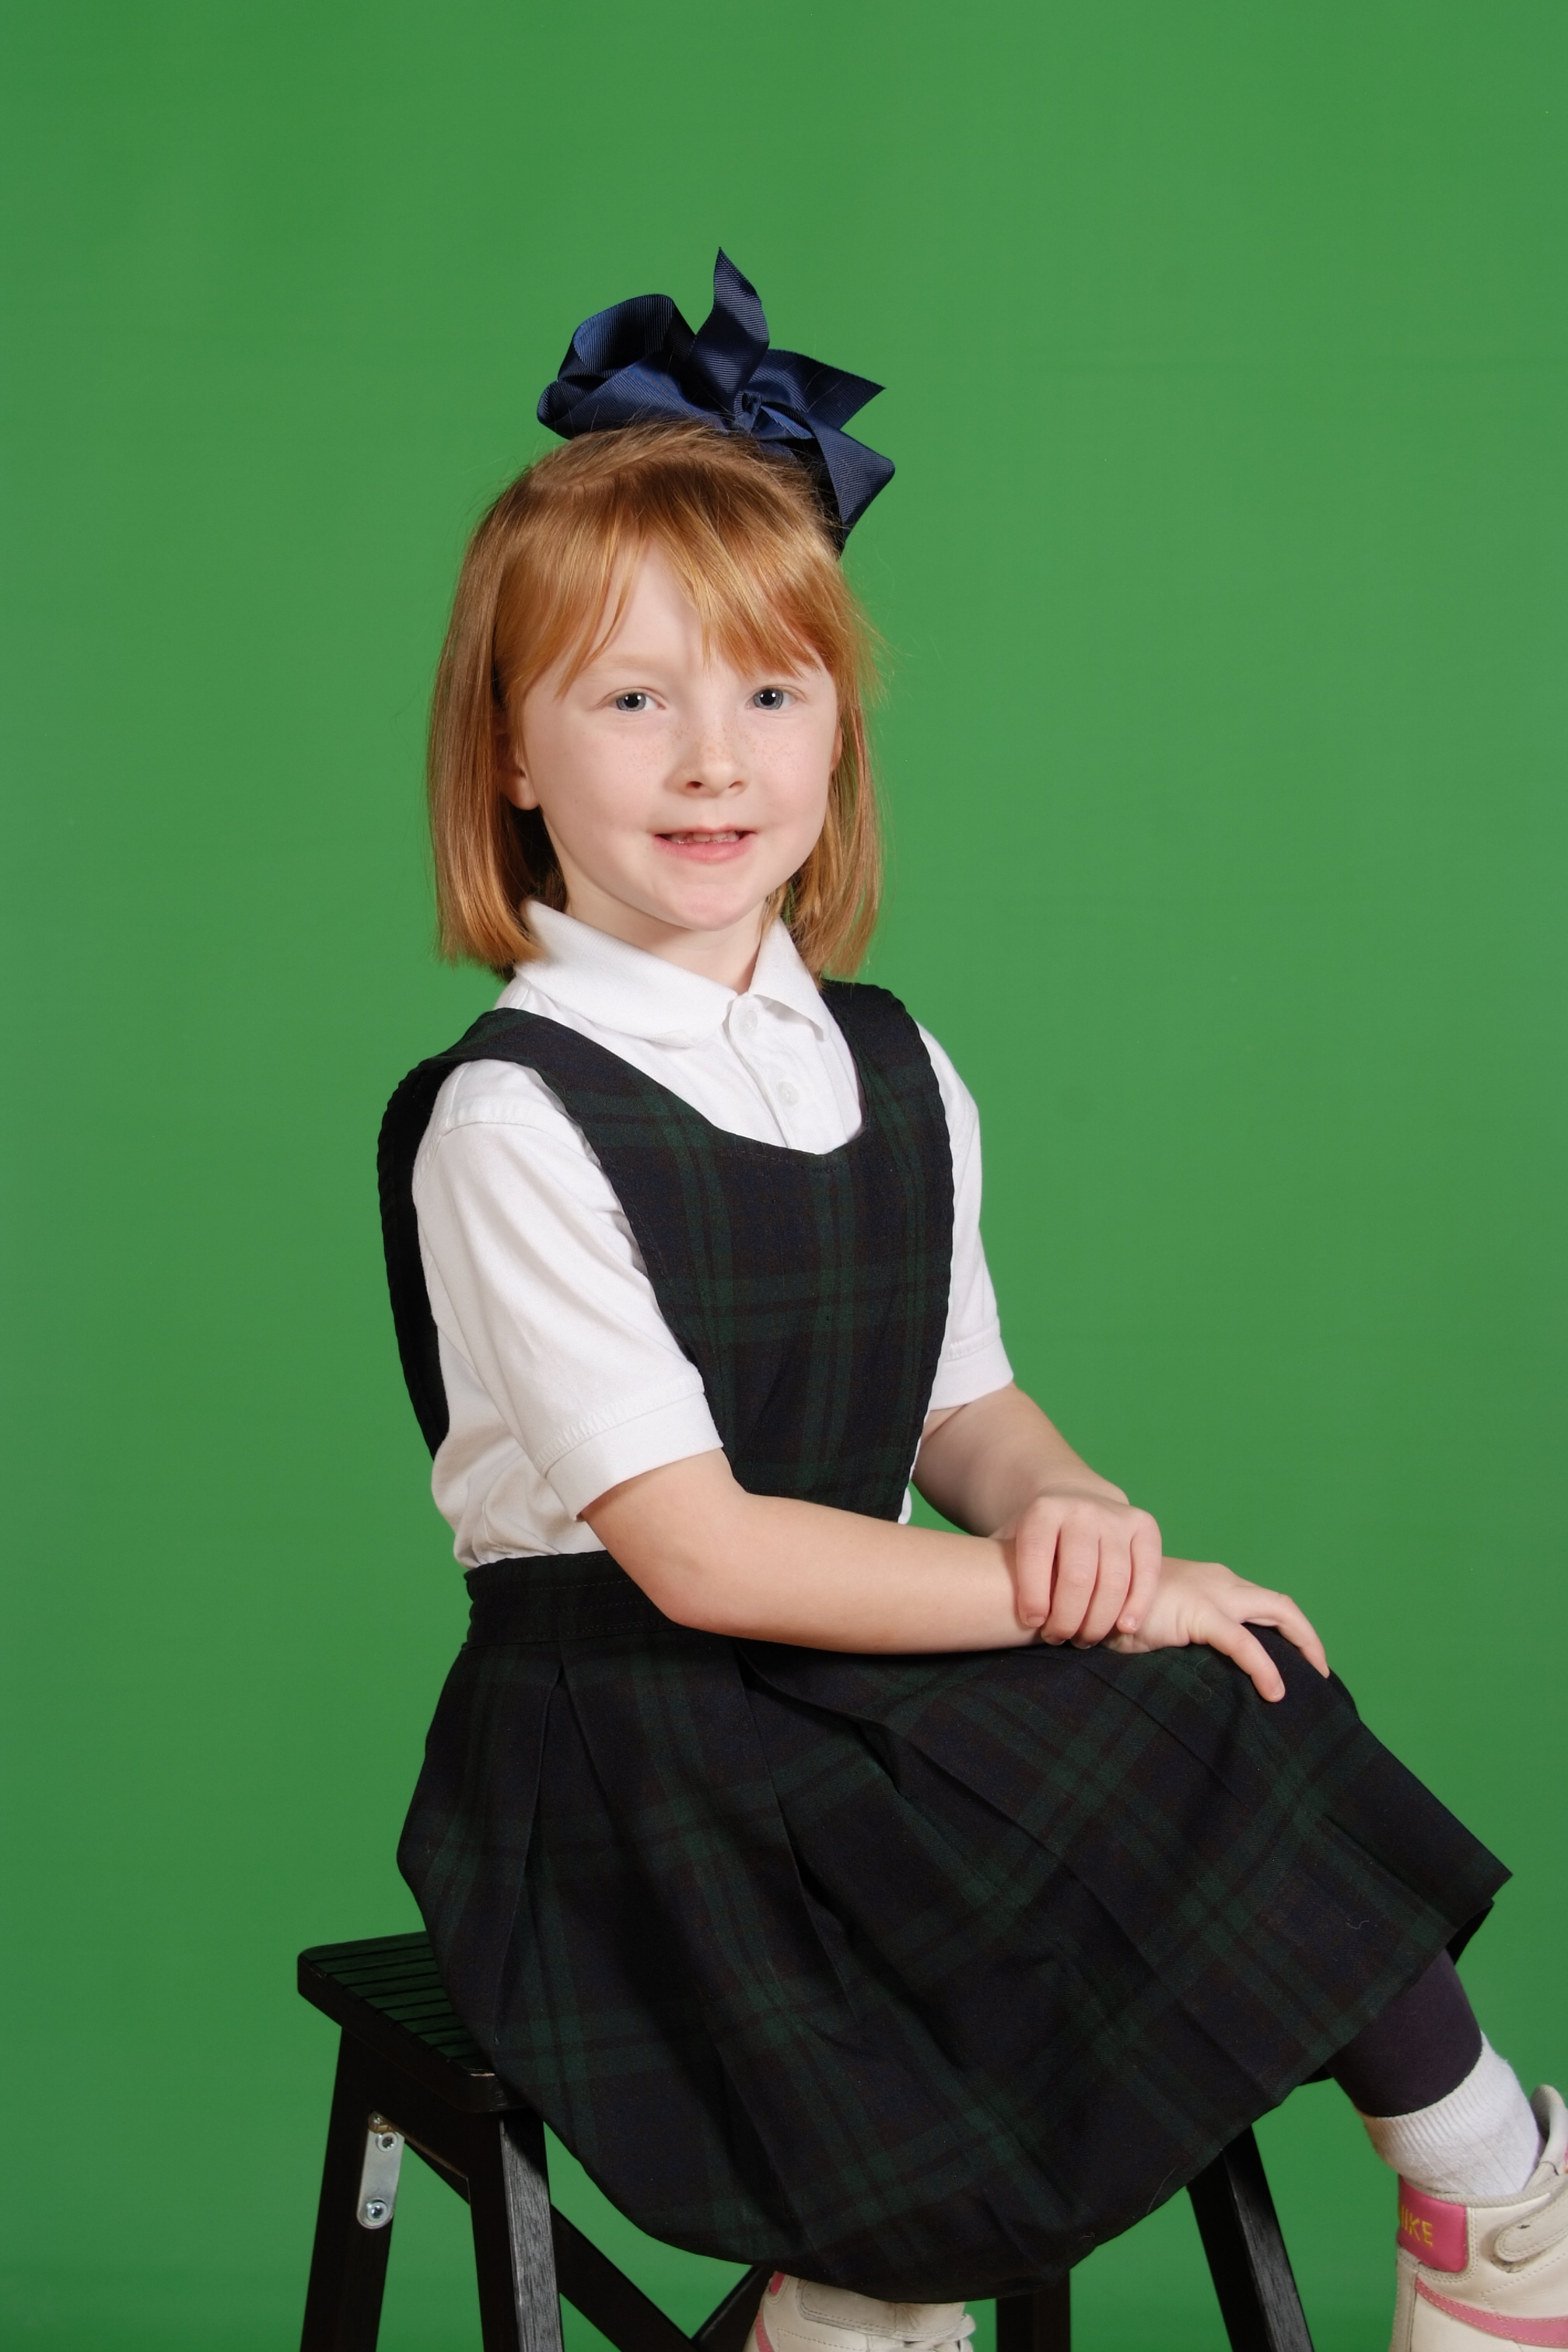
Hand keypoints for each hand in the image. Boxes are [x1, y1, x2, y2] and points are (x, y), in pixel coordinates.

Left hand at [998, 1487, 1163, 1647]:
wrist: (1077, 1502)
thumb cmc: (1038, 1539)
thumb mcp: (1011, 1542)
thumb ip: (996, 1568)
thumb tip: (975, 1604)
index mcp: (1043, 1510)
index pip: (1036, 1556)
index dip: (1034, 1596)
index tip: (1032, 1623)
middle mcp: (1082, 1509)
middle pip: (1079, 1576)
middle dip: (1067, 1618)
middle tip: (1058, 1638)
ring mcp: (1116, 1517)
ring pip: (1114, 1580)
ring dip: (1099, 1620)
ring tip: (1084, 1640)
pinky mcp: (1145, 1527)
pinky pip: (1146, 1573)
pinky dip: (1136, 1605)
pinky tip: (1123, 1628)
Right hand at [1107, 1556, 1329, 1700]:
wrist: (1087, 1595)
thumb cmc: (1117, 1615)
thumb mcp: (1162, 1623)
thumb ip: (1189, 1635)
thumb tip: (1212, 1672)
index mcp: (1211, 1582)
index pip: (1262, 1603)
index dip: (1288, 1631)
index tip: (1298, 1663)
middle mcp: (1219, 1581)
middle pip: (1280, 1605)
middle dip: (1307, 1638)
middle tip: (1318, 1673)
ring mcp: (1212, 1593)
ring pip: (1277, 1612)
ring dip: (1303, 1643)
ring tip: (1313, 1679)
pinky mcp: (1200, 1612)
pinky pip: (1244, 1642)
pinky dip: (1265, 1667)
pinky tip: (1274, 1691)